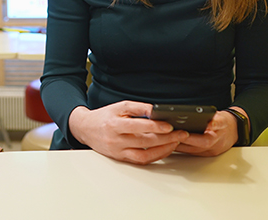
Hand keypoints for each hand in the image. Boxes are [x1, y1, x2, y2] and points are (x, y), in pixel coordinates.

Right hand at [68, 101, 189, 164]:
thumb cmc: (105, 116)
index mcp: (115, 124)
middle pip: (145, 141)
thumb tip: (157, 111)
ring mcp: (118, 151)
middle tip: (181, 134)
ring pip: (144, 155)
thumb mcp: (120, 106)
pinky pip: (140, 160)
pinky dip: (155, 156)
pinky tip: (164, 150)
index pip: (138, 126)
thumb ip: (139, 107)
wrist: (86, 129)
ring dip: (163, 150)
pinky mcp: (120, 158)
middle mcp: (116, 139)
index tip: (170, 125)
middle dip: (166, 138)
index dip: (155, 126)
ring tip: (176, 142)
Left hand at [174, 107, 245, 156]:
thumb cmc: (226, 123)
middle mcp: (211, 148)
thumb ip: (215, 121)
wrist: (234, 131)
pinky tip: (171, 143)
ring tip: (165, 139)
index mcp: (216, 139)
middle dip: (180, 142)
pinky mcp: (203, 154)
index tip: (179, 133)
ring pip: (190, 151)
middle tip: (167, 136)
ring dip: (178, 146)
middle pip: (192, 147)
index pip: (202, 140)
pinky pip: (190, 152)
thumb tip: (209, 123)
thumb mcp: (222, 118)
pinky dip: (181, 148)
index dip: (190, 138)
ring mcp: (207, 152)